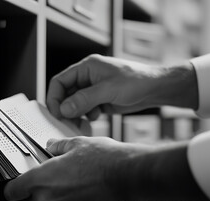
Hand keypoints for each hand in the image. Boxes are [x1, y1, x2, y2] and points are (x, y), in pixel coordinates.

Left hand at [3, 136, 141, 200]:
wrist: (127, 176)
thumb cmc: (103, 160)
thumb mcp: (76, 144)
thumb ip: (58, 146)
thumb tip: (51, 146)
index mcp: (41, 179)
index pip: (12, 191)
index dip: (14, 185)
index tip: (19, 181)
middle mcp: (47, 200)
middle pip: (29, 200)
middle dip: (35, 189)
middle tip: (50, 175)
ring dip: (52, 196)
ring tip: (69, 180)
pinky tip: (79, 189)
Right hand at [47, 54, 164, 119]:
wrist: (154, 89)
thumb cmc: (136, 81)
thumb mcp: (108, 90)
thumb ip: (84, 99)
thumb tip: (64, 109)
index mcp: (86, 68)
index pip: (60, 81)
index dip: (55, 98)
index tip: (56, 113)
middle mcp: (87, 78)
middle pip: (65, 94)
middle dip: (65, 109)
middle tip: (68, 122)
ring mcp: (93, 90)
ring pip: (74, 104)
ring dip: (75, 114)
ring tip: (82, 123)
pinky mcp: (100, 100)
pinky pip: (85, 110)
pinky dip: (85, 116)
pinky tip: (95, 118)